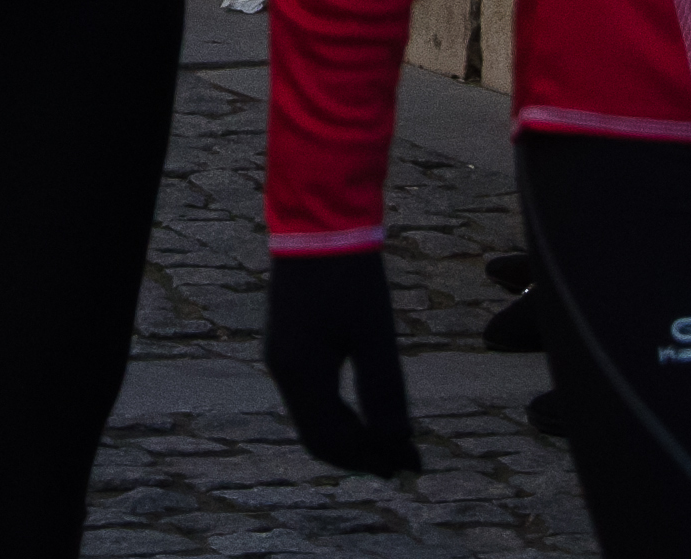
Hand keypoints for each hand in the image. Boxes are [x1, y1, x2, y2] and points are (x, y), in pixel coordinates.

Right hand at [264, 246, 419, 474]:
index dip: (369, 461)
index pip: (331, 441)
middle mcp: (283, 372)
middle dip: (360, 456)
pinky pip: (310, 400)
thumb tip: (399, 447)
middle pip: (318, 438)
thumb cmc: (349, 276)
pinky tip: (365, 412)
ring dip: (350, 438)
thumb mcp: (374, 335)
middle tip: (403, 463)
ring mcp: (282, 359)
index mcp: (300, 372)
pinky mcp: (288, 347)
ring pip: (313, 420)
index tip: (409, 468)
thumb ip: (383, 393)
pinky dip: (338, 416)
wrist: (318, 223)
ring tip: (391, 443)